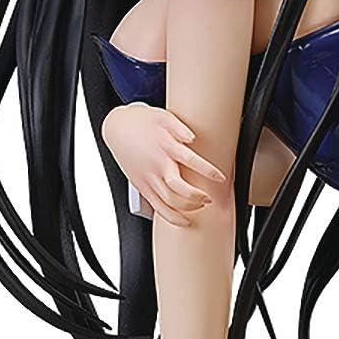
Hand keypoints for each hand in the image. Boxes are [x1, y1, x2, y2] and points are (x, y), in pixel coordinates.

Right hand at [102, 102, 225, 227]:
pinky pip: (157, 207)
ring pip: (169, 201)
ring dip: (188, 207)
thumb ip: (180, 128)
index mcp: (165, 146)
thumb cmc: (143, 121)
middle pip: (178, 188)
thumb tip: (192, 138)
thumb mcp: (164, 117)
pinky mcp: (141, 186)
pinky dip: (171, 217)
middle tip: (209, 196)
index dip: (208, 171)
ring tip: (201, 205)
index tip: (220, 177)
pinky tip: (185, 221)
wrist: (117, 127)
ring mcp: (148, 178)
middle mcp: (157, 164)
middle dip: (197, 196)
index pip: (190, 161)